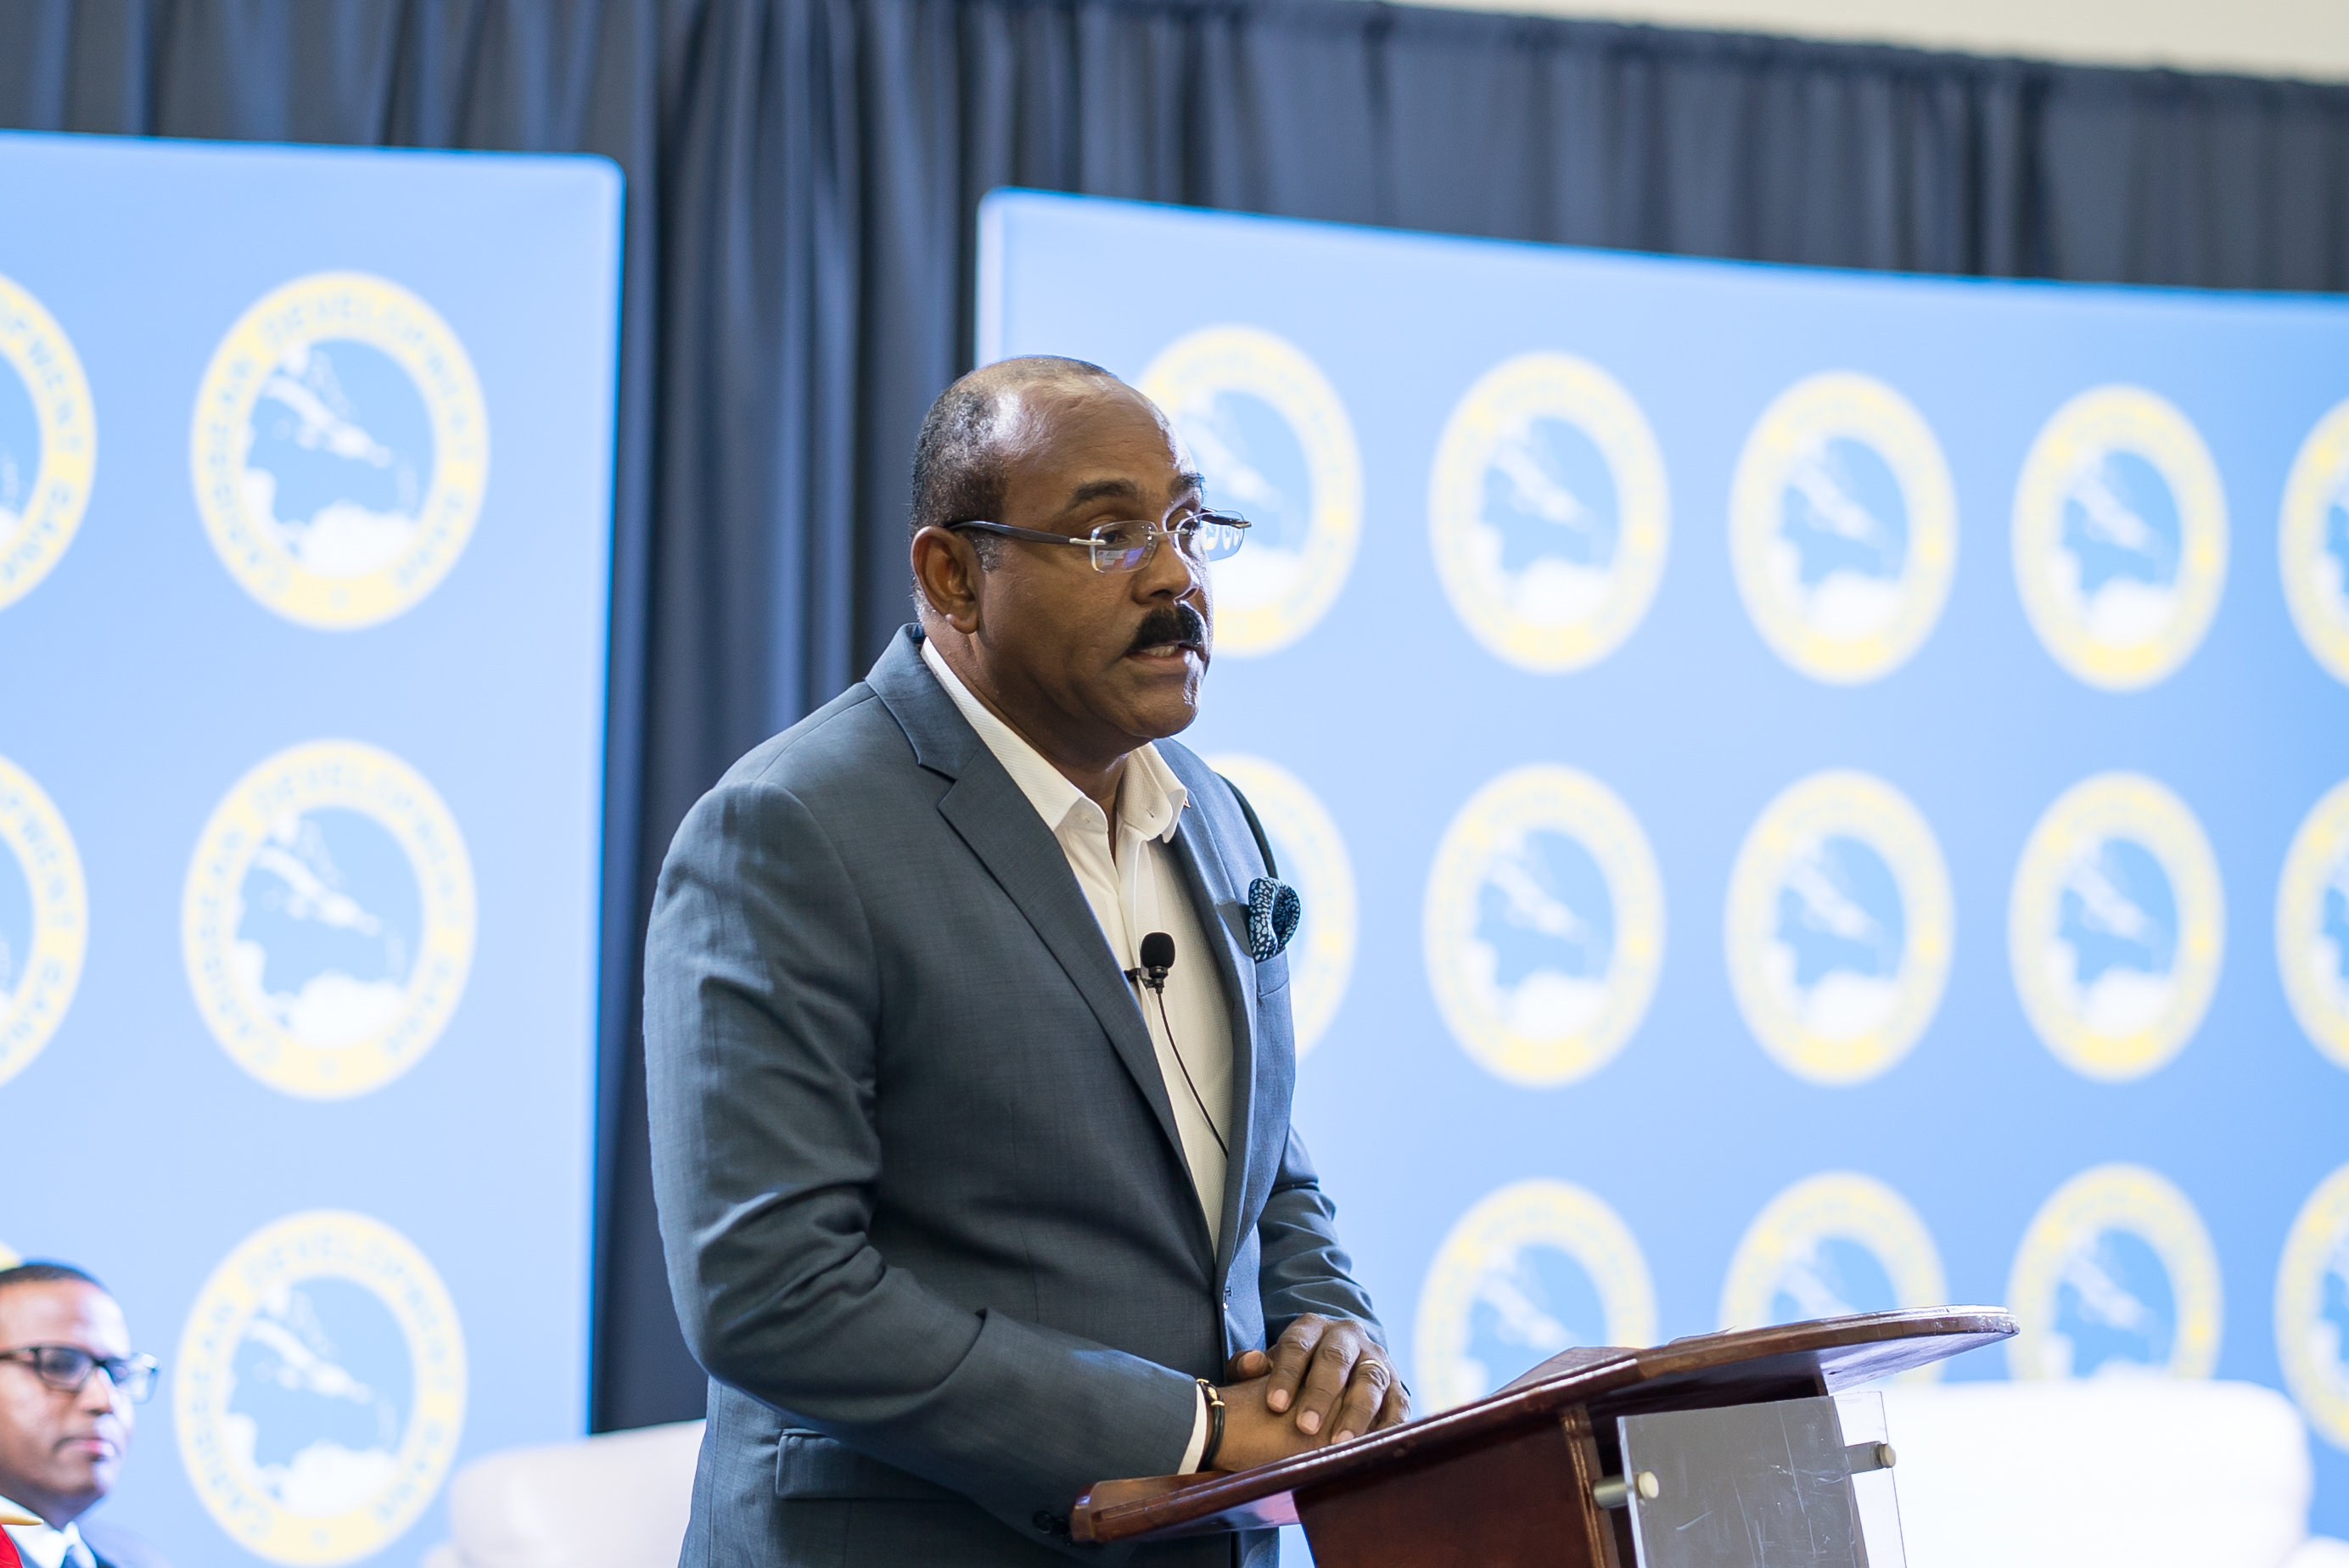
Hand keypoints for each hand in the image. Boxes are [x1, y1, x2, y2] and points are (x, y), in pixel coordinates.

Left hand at [1223, 1314, 1408, 1447]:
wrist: (1339, 1362)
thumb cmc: (1295, 1370)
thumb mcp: (1271, 1363)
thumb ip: (1250, 1365)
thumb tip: (1249, 1365)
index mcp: (1313, 1327)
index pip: (1299, 1344)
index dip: (1287, 1374)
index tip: (1275, 1405)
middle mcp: (1348, 1337)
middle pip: (1336, 1360)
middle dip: (1321, 1394)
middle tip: (1305, 1427)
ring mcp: (1375, 1359)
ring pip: (1370, 1381)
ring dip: (1355, 1413)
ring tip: (1339, 1444)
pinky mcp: (1396, 1385)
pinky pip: (1399, 1403)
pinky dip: (1389, 1425)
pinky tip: (1373, 1446)